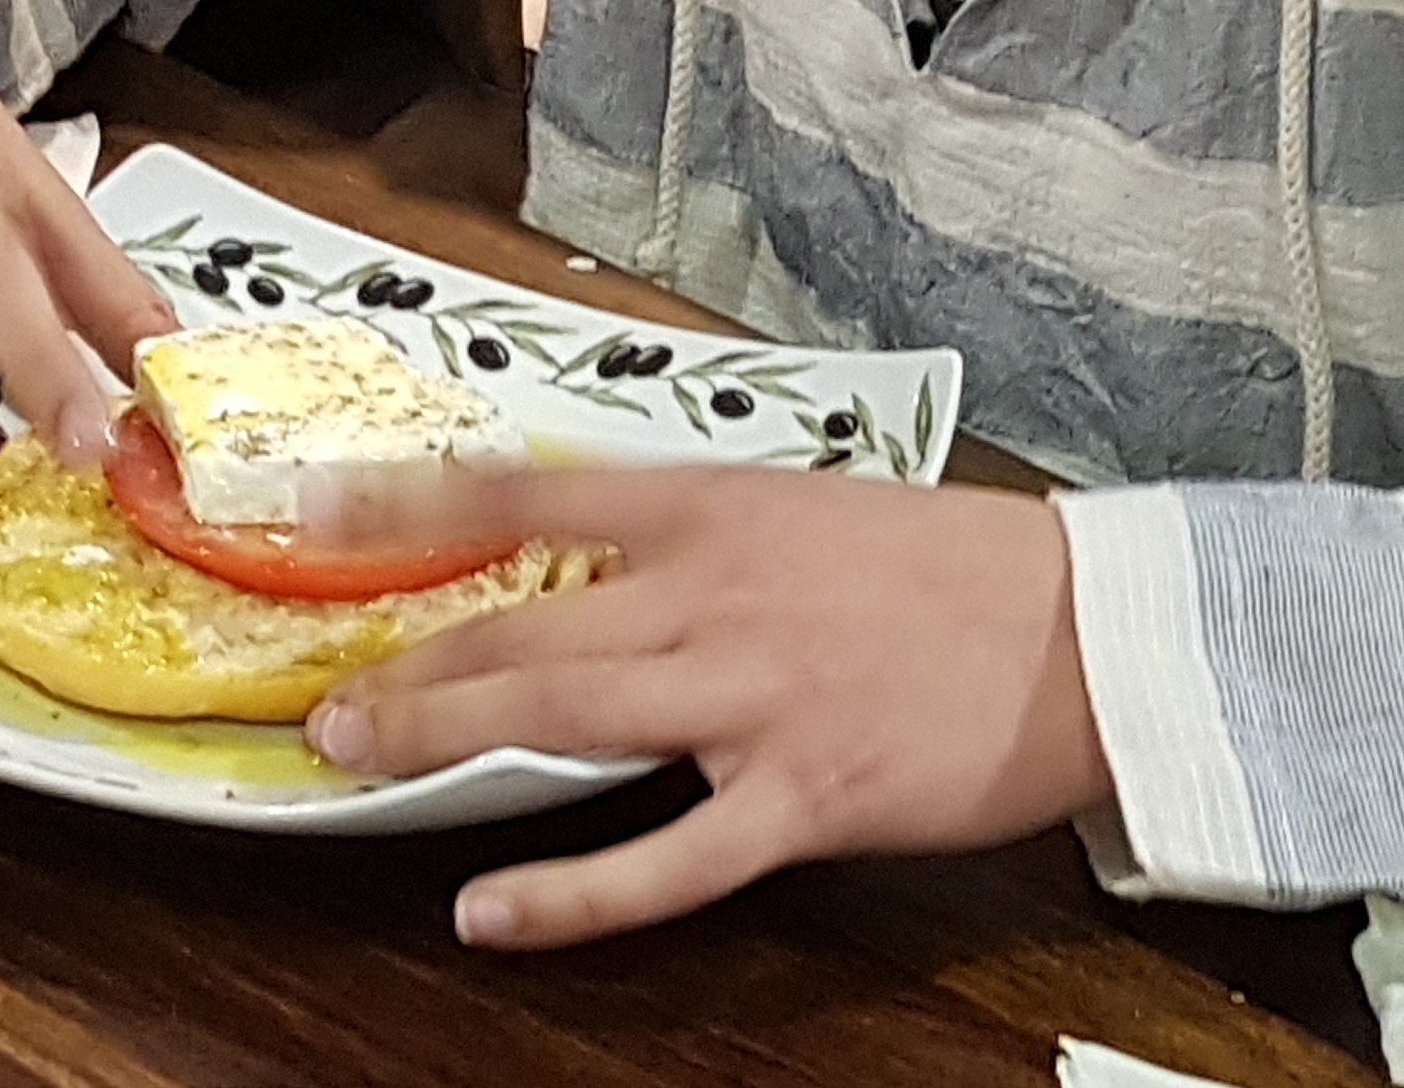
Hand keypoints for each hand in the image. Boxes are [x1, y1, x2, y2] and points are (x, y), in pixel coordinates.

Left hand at [304, 468, 1113, 948]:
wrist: (1087, 629)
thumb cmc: (947, 566)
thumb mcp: (803, 509)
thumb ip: (692, 536)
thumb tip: (588, 558)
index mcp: (713, 508)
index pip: (530, 491)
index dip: (411, 499)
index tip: (315, 505)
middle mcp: (713, 593)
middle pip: (523, 623)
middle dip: (409, 660)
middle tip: (325, 694)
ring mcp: (753, 695)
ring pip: (564, 712)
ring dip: (447, 735)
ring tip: (359, 756)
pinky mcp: (803, 793)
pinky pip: (667, 856)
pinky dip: (573, 893)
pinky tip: (493, 912)